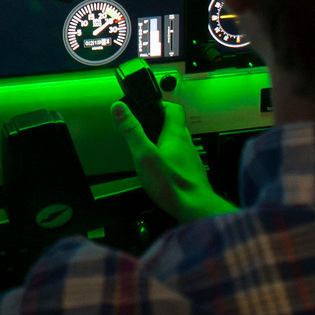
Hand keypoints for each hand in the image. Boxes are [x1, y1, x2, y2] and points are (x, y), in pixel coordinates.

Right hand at [113, 100, 229, 223]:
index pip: (173, 109)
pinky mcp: (191, 174)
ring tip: (151, 148)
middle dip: (160, 124)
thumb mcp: (144, 155)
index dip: (160, 104)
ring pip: (178, 144)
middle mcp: (186, 145)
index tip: (148, 106)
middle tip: (146, 127)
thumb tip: (119, 108)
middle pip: (175, 126)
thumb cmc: (173, 185)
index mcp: (175, 135)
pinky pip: (180, 160)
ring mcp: (190, 160)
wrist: (195, 209)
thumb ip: (132, 131)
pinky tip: (161, 170)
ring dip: (165, 142)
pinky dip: (170, 159)